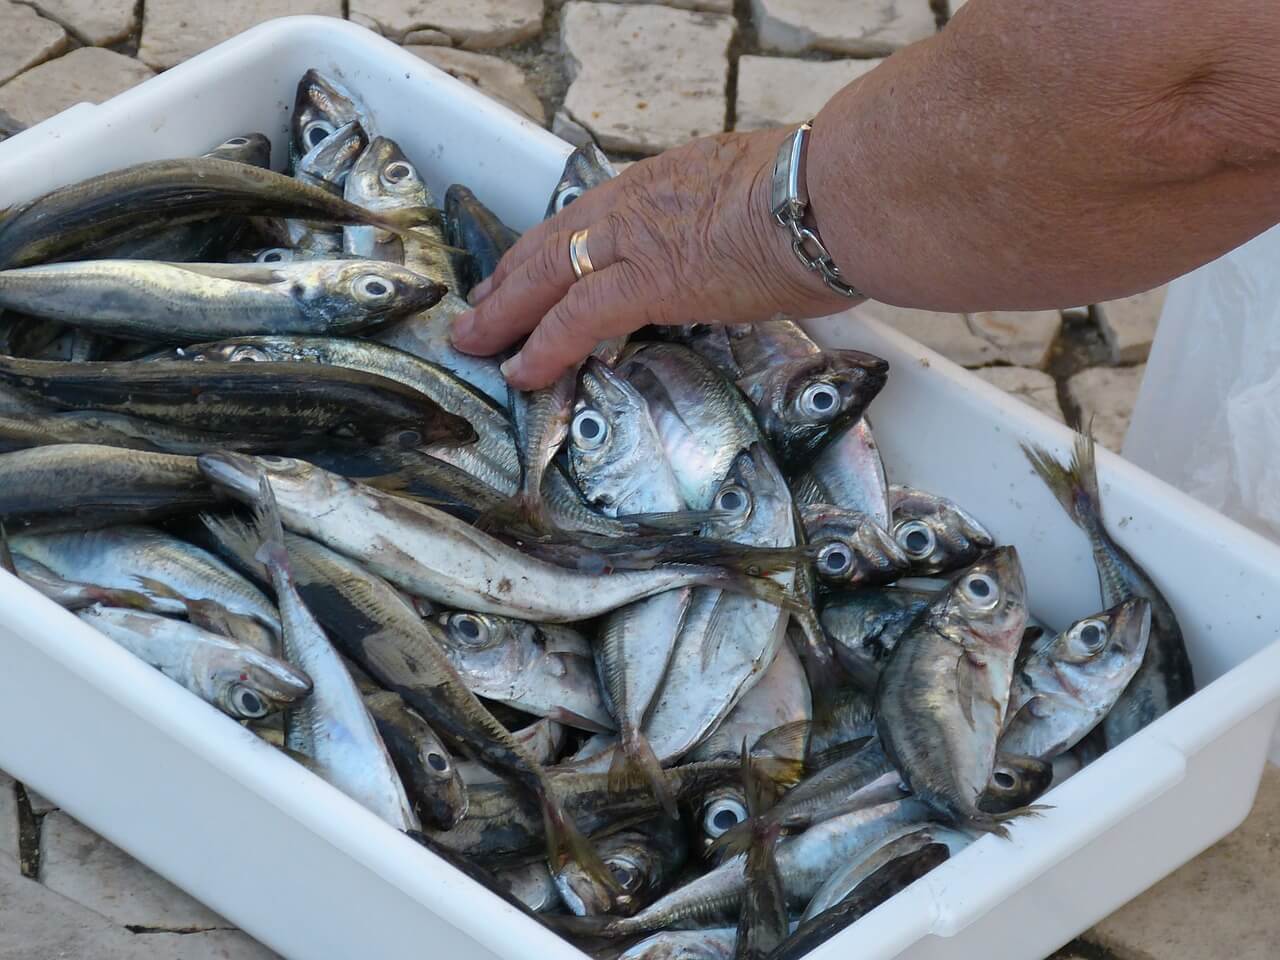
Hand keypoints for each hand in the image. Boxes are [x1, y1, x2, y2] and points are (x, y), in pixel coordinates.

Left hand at [448, 128, 851, 389]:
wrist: (833, 198)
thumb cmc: (821, 199)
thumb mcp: (760, 196)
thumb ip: (730, 224)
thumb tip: (739, 253)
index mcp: (665, 183)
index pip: (589, 216)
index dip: (550, 247)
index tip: (527, 268)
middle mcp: (639, 203)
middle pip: (553, 240)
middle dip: (511, 279)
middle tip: (480, 307)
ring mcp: (637, 240)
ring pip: (547, 273)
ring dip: (506, 312)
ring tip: (475, 341)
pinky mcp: (647, 282)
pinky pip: (575, 317)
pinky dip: (542, 346)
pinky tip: (521, 370)